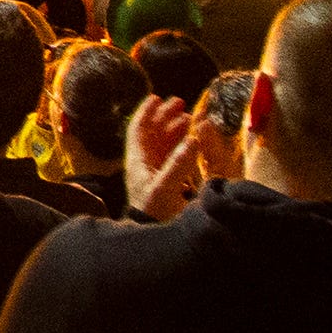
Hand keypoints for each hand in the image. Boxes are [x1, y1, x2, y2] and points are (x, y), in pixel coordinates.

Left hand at [126, 94, 202, 222]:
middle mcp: (144, 163)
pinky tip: (191, 141)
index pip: (138, 130)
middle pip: (152, 133)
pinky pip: (172, 156)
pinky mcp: (165, 181)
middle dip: (164, 116)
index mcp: (138, 160)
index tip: (156, 97)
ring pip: (163, 143)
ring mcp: (154, 171)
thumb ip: (179, 163)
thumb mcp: (165, 187)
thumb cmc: (153, 211)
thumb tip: (193, 138)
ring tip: (189, 118)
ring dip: (174, 129)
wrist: (151, 235)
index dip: (146, 112)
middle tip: (180, 103)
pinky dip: (181, 145)